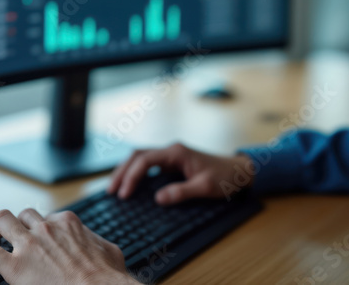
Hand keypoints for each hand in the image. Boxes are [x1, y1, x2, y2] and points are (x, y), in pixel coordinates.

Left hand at [0, 208, 135, 284]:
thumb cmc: (108, 277)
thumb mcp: (109, 251)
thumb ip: (97, 244)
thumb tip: (101, 250)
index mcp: (67, 223)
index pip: (47, 217)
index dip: (38, 229)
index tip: (35, 239)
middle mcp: (46, 228)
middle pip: (21, 214)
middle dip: (12, 223)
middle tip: (5, 236)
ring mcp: (29, 245)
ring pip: (1, 221)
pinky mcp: (16, 267)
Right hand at [107, 142, 254, 204]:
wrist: (237, 170)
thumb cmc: (224, 177)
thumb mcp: (205, 187)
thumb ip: (182, 192)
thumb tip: (158, 198)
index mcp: (176, 152)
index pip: (146, 159)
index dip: (132, 175)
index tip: (124, 193)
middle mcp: (171, 150)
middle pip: (138, 155)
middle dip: (122, 171)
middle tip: (111, 191)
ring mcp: (170, 155)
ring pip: (140, 158)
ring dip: (126, 170)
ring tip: (114, 188)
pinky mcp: (171, 163)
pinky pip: (147, 164)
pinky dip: (136, 172)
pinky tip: (129, 185)